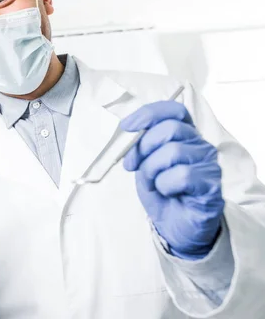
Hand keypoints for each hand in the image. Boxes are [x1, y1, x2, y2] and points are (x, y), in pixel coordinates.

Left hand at [120, 101, 224, 259]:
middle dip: (143, 146)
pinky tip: (167, 192)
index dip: (148, 114)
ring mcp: (208, 164)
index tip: (126, 126)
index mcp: (184, 135)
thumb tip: (128, 131)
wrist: (174, 226)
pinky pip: (182, 175)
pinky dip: (165, 184)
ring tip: (153, 184)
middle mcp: (200, 145)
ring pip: (173, 152)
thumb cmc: (161, 191)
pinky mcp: (211, 186)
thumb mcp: (143, 164)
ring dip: (151, 170)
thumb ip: (139, 145)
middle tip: (132, 165)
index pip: (174, 111)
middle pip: (170, 128)